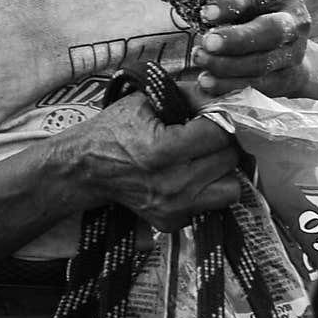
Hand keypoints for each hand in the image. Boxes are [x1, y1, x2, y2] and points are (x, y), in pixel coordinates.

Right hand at [66, 91, 240, 231]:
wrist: (86, 168)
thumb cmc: (114, 130)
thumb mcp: (145, 100)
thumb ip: (187, 94)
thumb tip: (221, 95)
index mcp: (163, 150)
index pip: (220, 134)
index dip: (221, 119)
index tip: (214, 116)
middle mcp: (172, 184)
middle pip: (229, 160)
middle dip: (224, 143)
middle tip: (209, 135)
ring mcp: (174, 207)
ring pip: (231, 188)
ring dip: (223, 170)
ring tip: (205, 158)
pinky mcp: (173, 222)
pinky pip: (212, 205)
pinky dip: (207, 190)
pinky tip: (189, 177)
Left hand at [192, 0, 311, 98]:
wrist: (286, 44)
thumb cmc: (257, 11)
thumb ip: (230, 3)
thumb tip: (209, 15)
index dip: (232, 5)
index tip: (207, 14)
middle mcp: (297, 21)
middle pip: (271, 32)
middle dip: (236, 40)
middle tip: (206, 43)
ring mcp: (295, 53)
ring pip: (262, 64)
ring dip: (227, 65)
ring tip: (201, 60)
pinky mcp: (287, 79)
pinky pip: (258, 87)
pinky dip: (230, 86)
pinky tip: (208, 83)